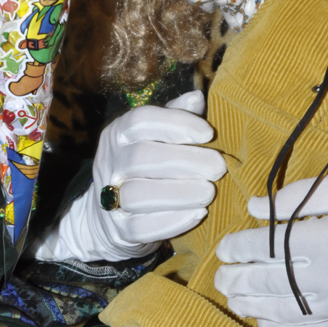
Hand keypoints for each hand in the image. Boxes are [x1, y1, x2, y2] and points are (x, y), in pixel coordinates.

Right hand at [31, 90, 226, 263]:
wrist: (109, 216)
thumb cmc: (145, 167)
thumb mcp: (154, 137)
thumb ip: (175, 116)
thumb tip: (197, 97)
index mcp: (118, 133)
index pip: (141, 120)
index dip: (176, 123)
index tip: (208, 133)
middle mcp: (109, 162)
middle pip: (141, 157)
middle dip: (185, 161)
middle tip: (218, 167)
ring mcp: (109, 198)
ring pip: (138, 194)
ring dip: (179, 193)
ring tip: (209, 192)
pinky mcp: (119, 229)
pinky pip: (142, 227)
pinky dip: (172, 221)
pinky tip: (197, 214)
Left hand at [214, 167, 327, 326]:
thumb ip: (300, 197)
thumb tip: (255, 207)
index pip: (273, 248)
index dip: (243, 248)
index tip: (225, 247)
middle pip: (275, 283)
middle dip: (242, 281)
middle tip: (220, 278)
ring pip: (291, 311)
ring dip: (257, 306)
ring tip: (233, 300)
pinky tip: (266, 324)